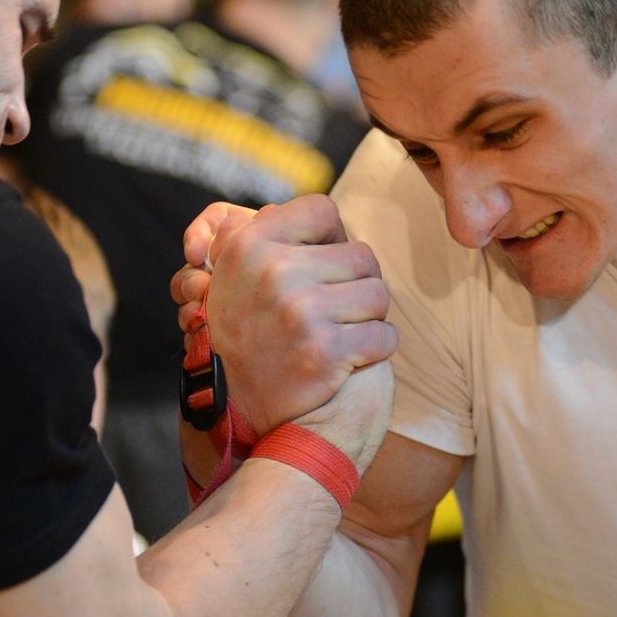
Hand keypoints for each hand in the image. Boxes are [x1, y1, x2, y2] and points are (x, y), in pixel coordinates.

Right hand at [169, 197, 396, 441]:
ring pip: (378, 295)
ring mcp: (301, 311)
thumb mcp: (234, 273)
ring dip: (370, 316)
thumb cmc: (243, 331)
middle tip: (339, 306)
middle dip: (358, 283)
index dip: (332, 235)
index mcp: (250, 244)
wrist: (232, 406)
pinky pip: (384, 335)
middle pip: (362, 255)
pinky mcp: (325, 351)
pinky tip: (354, 356)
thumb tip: (323, 217)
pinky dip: (377, 348)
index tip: (325, 262)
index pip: (321, 210)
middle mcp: (274, 271)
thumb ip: (273, 236)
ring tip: (346, 329)